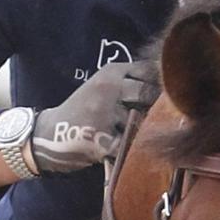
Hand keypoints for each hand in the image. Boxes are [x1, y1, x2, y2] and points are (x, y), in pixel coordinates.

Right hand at [30, 62, 158, 174]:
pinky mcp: (103, 137)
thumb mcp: (104, 85)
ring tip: (125, 134)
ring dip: (139, 131)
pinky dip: (128, 148)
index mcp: (112, 71)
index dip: (159, 85)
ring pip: (141, 122)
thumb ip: (131, 82)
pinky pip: (129, 144)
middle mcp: (108, 88)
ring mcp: (105, 112)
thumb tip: (169, 86)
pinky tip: (119, 146)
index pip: (148, 71)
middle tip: (152, 118)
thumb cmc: (84, 110)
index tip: (164, 95)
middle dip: (154, 107)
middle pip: (148, 94)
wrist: (50, 133)